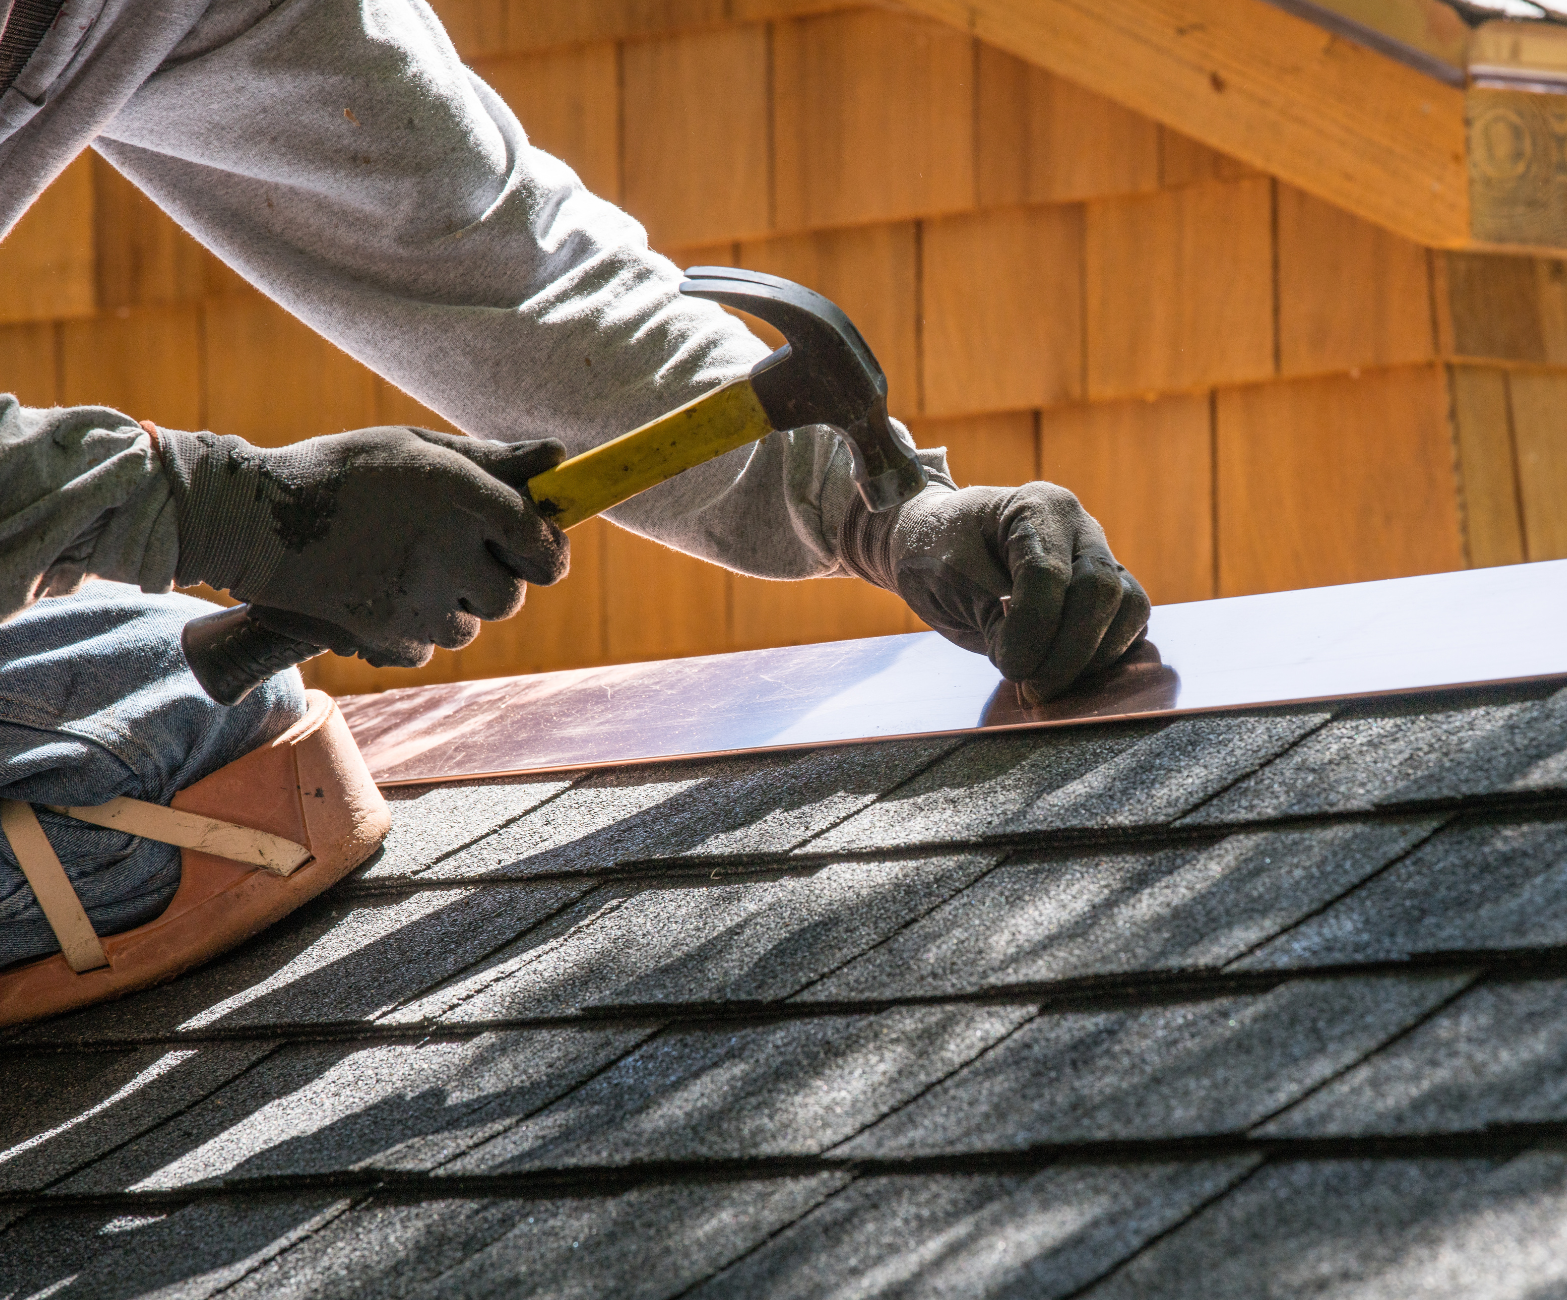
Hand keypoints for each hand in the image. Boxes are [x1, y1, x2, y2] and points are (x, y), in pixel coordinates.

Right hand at [158, 425, 568, 666]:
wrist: (253, 519)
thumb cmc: (344, 473)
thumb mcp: (418, 449)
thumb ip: (492, 460)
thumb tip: (559, 460)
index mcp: (460, 497)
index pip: (542, 544)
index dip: (547, 552)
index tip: (536, 549)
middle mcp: (446, 553)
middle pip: (509, 598)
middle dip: (491, 581)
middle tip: (454, 556)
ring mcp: (415, 601)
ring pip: (469, 627)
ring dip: (451, 606)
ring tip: (406, 569)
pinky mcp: (384, 637)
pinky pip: (426, 649)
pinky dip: (413, 631)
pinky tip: (380, 593)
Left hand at [840, 482, 1149, 702]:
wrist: (933, 547)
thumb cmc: (933, 553)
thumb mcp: (948, 580)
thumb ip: (993, 615)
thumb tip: (1035, 661)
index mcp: (1036, 506)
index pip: (1049, 575)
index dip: (1032, 630)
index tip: (1009, 668)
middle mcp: (1079, 527)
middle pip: (1102, 591)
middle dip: (1069, 652)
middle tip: (1032, 688)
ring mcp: (1099, 557)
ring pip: (1131, 608)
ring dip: (1094, 657)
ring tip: (1046, 681)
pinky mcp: (1106, 593)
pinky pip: (1129, 626)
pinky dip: (1103, 657)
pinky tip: (1063, 674)